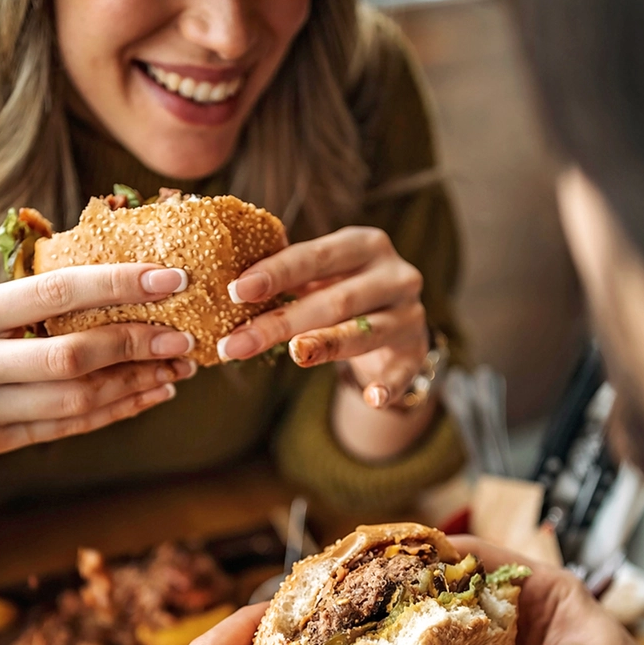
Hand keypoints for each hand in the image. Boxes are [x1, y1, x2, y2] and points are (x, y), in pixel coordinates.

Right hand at [0, 264, 198, 466]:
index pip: (54, 292)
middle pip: (72, 356)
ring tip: (180, 365)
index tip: (170, 277)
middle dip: (138, 343)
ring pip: (77, 399)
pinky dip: (118, 409)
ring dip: (137, 382)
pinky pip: (70, 426)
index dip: (117, 284)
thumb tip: (120, 274)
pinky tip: (152, 391)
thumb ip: (30, 299)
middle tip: (185, 332)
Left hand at [218, 226, 427, 408]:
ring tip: (296, 355)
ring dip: (328, 344)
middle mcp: (393, 275)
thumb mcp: (322, 274)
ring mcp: (408, 314)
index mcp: (364, 245)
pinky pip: (402, 372)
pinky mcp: (415, 351)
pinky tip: (372, 399)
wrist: (396, 317)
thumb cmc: (344, 289)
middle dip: (283, 322)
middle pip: (335, 299)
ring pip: (365, 331)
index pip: (316, 255)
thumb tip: (228, 284)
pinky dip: (388, 386)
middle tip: (238, 343)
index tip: (237, 290)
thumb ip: (288, 274)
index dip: (277, 272)